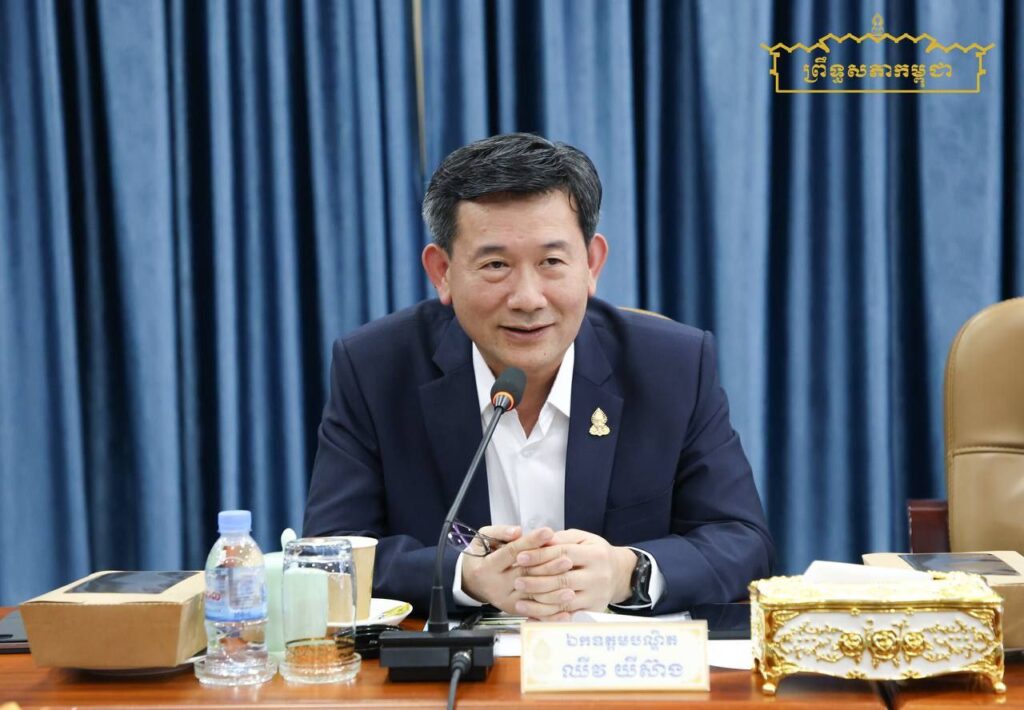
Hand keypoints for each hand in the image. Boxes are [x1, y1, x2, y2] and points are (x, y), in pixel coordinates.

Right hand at [460, 526, 562, 614]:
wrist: (471, 582)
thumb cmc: (480, 556)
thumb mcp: (482, 539)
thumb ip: (499, 533)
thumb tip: (517, 531)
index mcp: (488, 566)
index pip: (511, 552)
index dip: (530, 542)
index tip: (548, 532)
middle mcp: (497, 585)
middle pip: (525, 575)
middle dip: (547, 567)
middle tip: (567, 559)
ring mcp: (506, 600)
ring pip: (532, 596)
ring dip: (553, 592)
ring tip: (571, 585)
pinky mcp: (515, 610)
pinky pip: (534, 612)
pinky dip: (551, 612)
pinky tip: (566, 608)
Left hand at [512, 529, 636, 617]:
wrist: (620, 573)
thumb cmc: (595, 553)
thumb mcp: (583, 538)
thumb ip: (561, 539)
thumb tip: (539, 540)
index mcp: (595, 555)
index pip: (563, 554)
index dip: (540, 556)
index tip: (520, 557)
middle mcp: (598, 576)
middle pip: (563, 580)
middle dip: (537, 581)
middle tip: (517, 581)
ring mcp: (596, 596)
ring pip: (564, 601)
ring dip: (540, 603)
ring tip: (520, 602)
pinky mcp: (593, 610)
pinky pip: (568, 617)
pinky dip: (549, 618)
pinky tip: (533, 617)